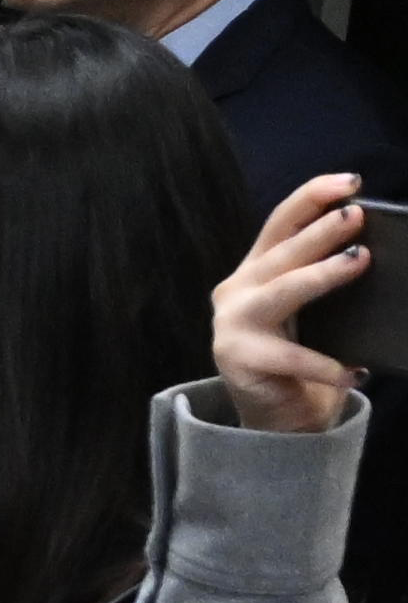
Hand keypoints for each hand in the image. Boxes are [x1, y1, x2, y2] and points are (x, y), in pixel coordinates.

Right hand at [224, 175, 369, 432]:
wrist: (278, 420)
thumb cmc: (303, 359)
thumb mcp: (315, 311)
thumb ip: (324, 279)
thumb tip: (370, 249)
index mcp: (256, 272)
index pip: (280, 222)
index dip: (313, 197)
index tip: (351, 182)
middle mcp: (237, 291)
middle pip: (281, 252)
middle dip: (321, 230)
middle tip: (356, 215)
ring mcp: (233, 325)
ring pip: (281, 291)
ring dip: (321, 274)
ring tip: (359, 260)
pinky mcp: (238, 360)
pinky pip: (291, 357)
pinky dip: (326, 365)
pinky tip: (354, 371)